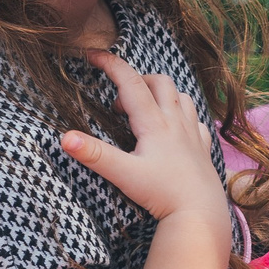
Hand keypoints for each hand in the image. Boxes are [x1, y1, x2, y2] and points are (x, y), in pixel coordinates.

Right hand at [60, 52, 230, 239]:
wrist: (200, 213)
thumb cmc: (163, 195)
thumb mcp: (123, 174)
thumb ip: (95, 155)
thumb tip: (65, 138)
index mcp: (154, 123)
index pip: (130, 82)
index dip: (110, 64)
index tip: (91, 54)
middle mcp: (176, 122)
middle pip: (160, 82)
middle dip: (137, 80)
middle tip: (117, 103)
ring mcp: (193, 134)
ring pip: (181, 97)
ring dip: (161, 95)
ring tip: (143, 112)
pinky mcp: (203, 149)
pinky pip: (196, 121)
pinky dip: (183, 116)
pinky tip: (173, 131)